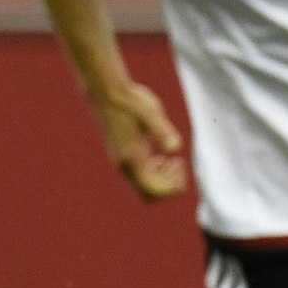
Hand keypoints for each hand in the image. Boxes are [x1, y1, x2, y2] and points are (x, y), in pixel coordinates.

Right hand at [93, 82, 186, 201]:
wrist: (107, 93)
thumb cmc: (130, 100)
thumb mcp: (151, 112)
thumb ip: (163, 131)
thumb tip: (175, 148)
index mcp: (132, 158)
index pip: (152, 190)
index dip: (170, 188)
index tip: (179, 164)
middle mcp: (125, 165)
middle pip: (148, 194)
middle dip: (168, 186)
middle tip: (179, 164)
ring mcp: (122, 162)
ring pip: (144, 188)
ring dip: (162, 181)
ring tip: (173, 161)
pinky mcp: (123, 156)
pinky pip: (139, 178)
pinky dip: (154, 174)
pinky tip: (161, 158)